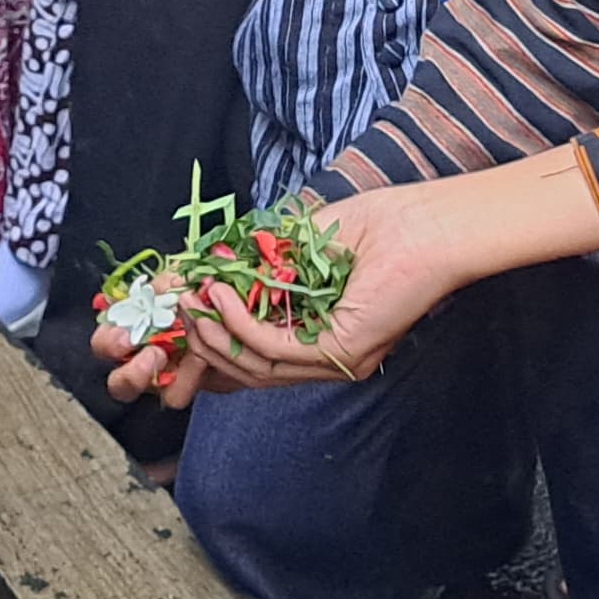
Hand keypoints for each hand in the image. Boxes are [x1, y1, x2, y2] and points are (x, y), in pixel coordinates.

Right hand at [97, 182, 469, 407]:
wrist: (428, 225)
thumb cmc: (373, 228)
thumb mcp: (294, 247)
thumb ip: (251, 267)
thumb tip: (196, 273)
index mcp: (314, 342)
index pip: (247, 365)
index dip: (202, 352)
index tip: (169, 324)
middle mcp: (323, 362)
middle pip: (241, 373)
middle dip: (195, 346)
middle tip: (172, 310)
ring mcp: (333, 362)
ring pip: (251, 366)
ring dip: (211, 330)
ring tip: (192, 294)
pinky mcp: (340, 352)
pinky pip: (271, 348)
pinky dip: (236, 321)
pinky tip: (218, 291)